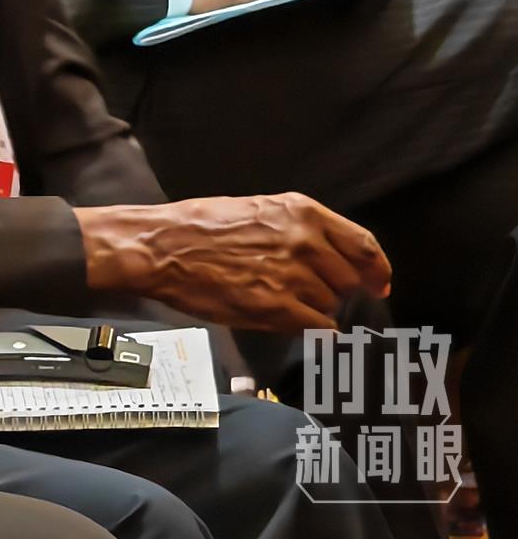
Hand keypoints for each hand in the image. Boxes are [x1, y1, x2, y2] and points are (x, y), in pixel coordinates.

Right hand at [79, 194, 390, 329]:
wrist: (159, 247)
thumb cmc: (198, 226)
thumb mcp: (256, 209)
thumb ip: (298, 230)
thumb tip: (332, 257)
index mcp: (301, 212)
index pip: (364, 245)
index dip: (377, 270)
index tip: (378, 283)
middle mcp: (304, 242)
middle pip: (350, 281)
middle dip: (336, 291)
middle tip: (309, 294)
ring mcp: (293, 275)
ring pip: (331, 305)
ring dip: (314, 309)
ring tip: (280, 301)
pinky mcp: (276, 306)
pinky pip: (316, 326)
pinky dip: (308, 329)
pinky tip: (285, 320)